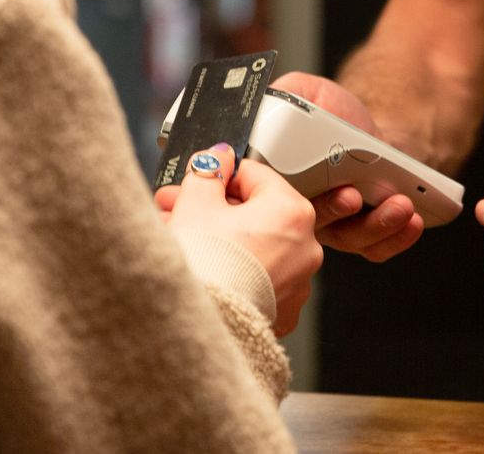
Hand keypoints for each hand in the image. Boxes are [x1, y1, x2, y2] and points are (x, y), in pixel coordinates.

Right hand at [161, 143, 323, 335]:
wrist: (198, 325)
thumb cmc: (205, 265)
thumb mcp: (197, 200)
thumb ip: (209, 170)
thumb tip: (218, 157)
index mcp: (292, 211)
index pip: (255, 175)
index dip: (219, 174)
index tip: (200, 178)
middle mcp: (305, 246)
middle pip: (252, 213)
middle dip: (211, 208)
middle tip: (177, 207)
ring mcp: (297, 281)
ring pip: (252, 245)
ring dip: (218, 237)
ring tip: (179, 238)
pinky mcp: (282, 310)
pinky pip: (255, 276)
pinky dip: (232, 268)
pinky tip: (200, 266)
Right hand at [271, 71, 425, 261]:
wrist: (370, 131)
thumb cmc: (334, 114)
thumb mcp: (306, 91)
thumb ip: (285, 92)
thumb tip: (267, 99)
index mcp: (280, 179)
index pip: (271, 195)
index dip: (283, 197)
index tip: (303, 187)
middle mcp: (301, 208)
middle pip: (311, 222)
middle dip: (334, 210)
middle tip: (352, 196)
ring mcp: (333, 227)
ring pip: (349, 238)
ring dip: (375, 225)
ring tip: (399, 205)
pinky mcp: (362, 236)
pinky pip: (376, 248)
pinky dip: (396, 239)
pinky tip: (412, 221)